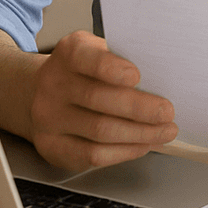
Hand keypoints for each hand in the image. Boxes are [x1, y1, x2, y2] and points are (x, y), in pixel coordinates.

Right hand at [24, 30, 177, 169]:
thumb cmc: (85, 72)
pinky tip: (143, 144)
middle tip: (167, 112)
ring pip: (99, 130)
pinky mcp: (53, 147)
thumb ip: (124, 60)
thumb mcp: (100, 52)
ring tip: (165, 131)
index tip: (136, 76)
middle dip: (139, 108)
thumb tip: (163, 79)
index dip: (110, 68)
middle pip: (97, 98)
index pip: (85, 58)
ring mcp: (49, 118)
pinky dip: (124, 151)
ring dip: (140, 133)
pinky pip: (92, 154)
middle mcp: (53, 84)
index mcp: (69, 53)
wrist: (40, 93)